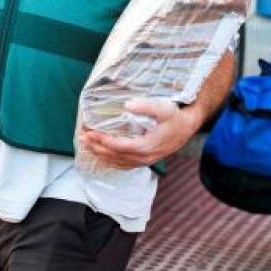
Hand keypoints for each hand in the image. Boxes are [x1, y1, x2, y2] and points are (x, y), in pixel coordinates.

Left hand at [78, 98, 200, 169]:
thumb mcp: (163, 108)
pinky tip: (104, 156)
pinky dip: (112, 161)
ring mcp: (145, 161)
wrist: (188, 127)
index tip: (89, 133)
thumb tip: (127, 105)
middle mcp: (144, 157)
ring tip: (88, 146)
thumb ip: (145, 106)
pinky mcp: (146, 160)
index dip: (102, 140)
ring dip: (102, 155)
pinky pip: (125, 165)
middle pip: (115, 156)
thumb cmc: (175, 117)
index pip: (118, 146)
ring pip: (118, 162)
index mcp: (146, 146)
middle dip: (96, 147)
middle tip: (82, 139)